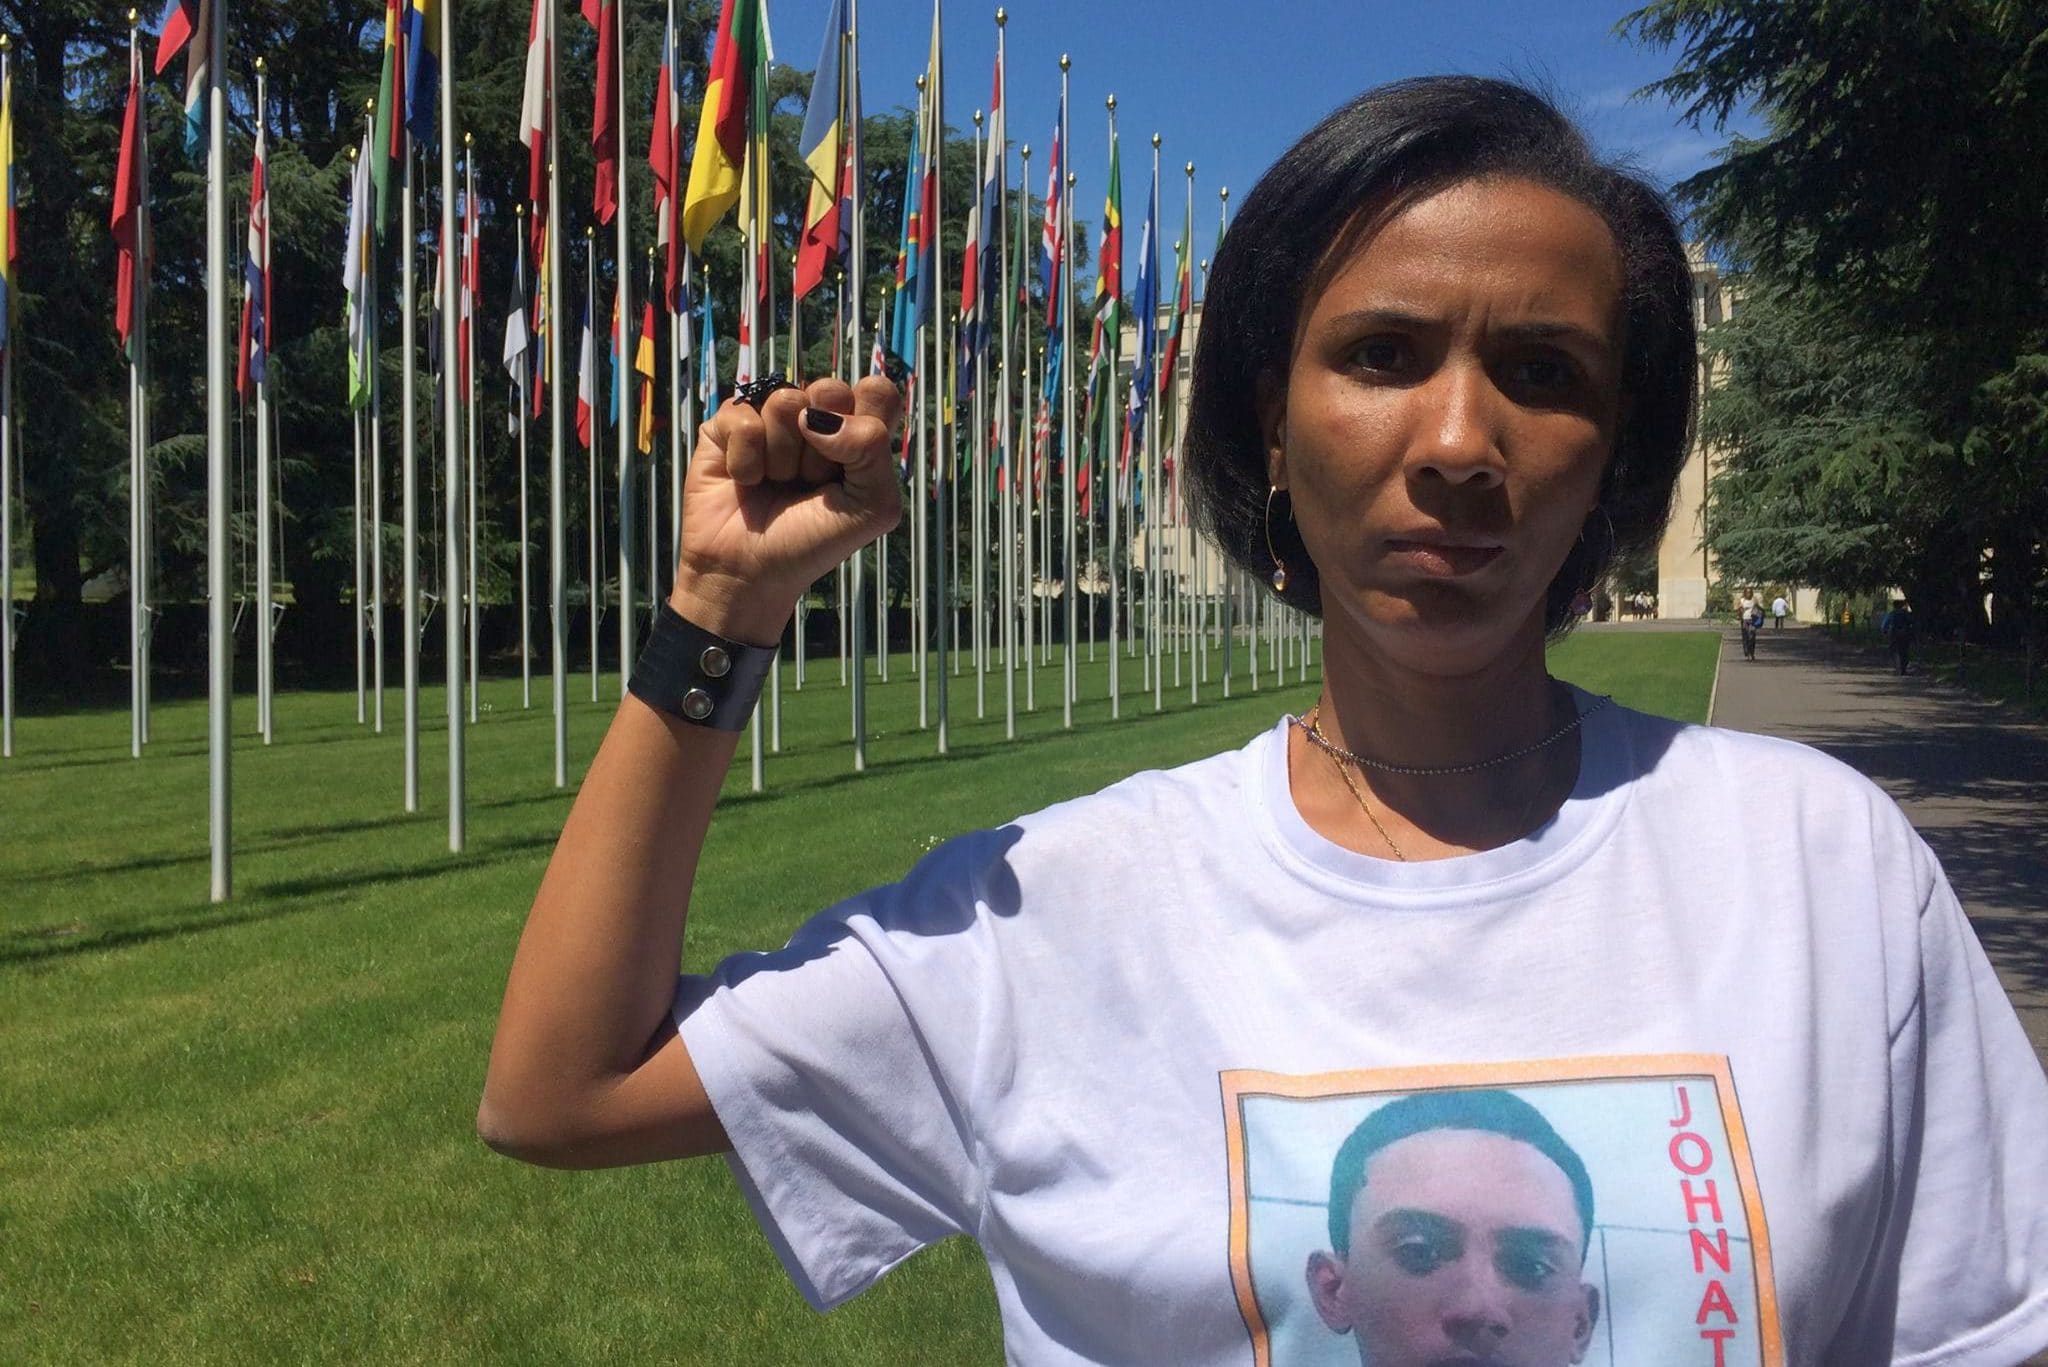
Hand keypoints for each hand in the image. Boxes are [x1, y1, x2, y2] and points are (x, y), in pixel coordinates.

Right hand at [670, 375, 903, 644]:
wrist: (749, 574)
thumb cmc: (812, 543)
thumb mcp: (872, 507)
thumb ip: (872, 450)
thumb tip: (819, 417)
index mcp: (857, 435)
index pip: (877, 391)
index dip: (867, 417)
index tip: (854, 459)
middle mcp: (816, 421)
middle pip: (830, 389)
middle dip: (823, 446)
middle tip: (811, 481)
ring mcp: (770, 419)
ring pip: (785, 401)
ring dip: (783, 457)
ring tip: (777, 484)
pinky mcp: (728, 425)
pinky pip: (742, 416)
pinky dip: (746, 460)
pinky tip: (746, 482)